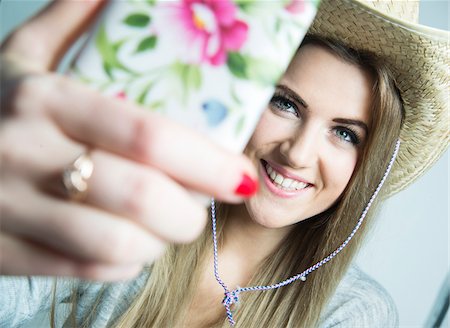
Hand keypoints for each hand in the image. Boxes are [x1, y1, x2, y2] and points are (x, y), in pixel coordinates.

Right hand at [0, 0, 257, 280]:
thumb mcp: (20, 60)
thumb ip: (69, 23)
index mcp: (43, 99)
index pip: (147, 136)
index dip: (208, 162)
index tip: (241, 177)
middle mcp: (26, 154)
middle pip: (141, 197)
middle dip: (191, 212)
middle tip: (203, 206)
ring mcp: (11, 210)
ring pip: (118, 244)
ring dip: (161, 241)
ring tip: (168, 226)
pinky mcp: (5, 253)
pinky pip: (88, 269)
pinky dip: (126, 263)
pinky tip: (129, 245)